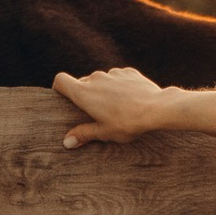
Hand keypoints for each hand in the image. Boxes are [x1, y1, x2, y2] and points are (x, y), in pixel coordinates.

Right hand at [54, 66, 178, 147]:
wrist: (157, 108)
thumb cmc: (128, 122)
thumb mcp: (104, 133)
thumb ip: (83, 134)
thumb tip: (67, 142)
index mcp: (84, 92)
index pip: (60, 80)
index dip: (59, 88)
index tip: (63, 99)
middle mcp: (95, 78)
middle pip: (82, 82)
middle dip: (85, 95)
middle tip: (94, 112)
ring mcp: (112, 73)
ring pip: (101, 80)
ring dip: (103, 90)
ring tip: (115, 108)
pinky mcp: (128, 72)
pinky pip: (117, 78)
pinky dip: (118, 86)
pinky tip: (129, 99)